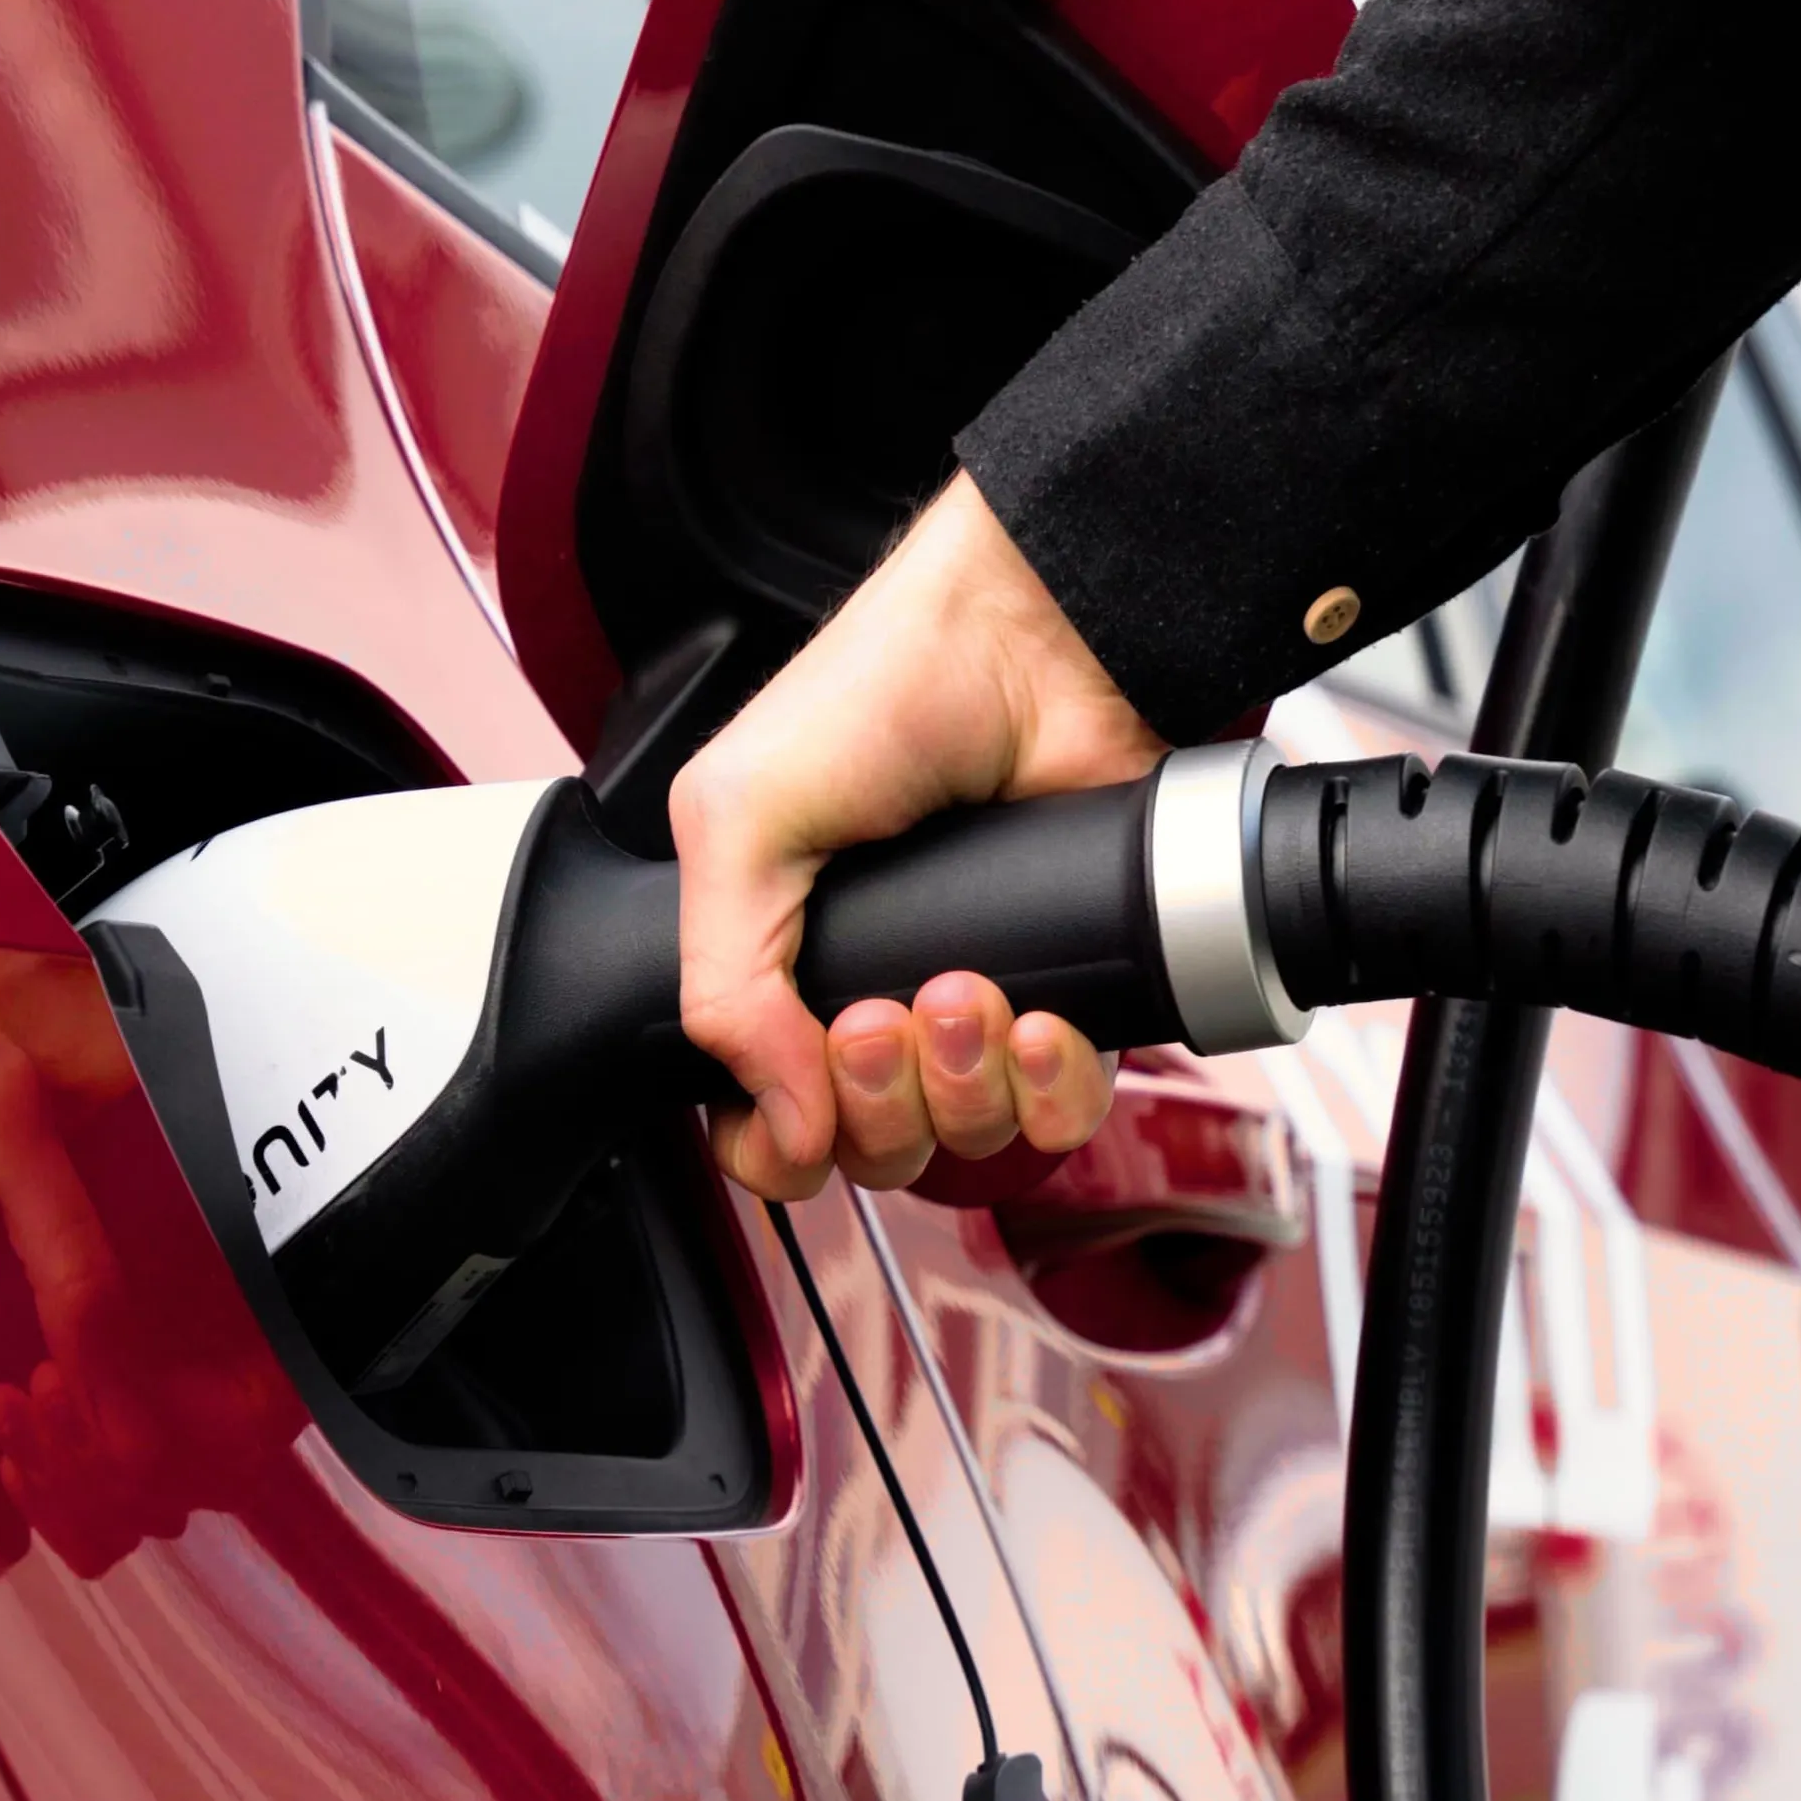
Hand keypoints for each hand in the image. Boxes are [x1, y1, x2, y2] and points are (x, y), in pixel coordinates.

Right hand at [672, 474, 1166, 1199]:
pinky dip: (1050, 1087)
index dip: (779, 1145)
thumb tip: (784, 1121)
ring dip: (961, 1086)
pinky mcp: (1077, 994)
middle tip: (883, 1008)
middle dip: (876, 1101)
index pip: (762, 1126)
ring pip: (968, 1142)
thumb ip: (724, 986)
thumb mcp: (738, 820)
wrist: (1032, 647)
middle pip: (871, 1153)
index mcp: (776, 968)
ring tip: (963, 985)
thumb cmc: (879, 697)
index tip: (800, 1092)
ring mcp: (978, 1006)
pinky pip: (1065, 1112)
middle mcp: (877, 1001)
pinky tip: (1039, 1018)